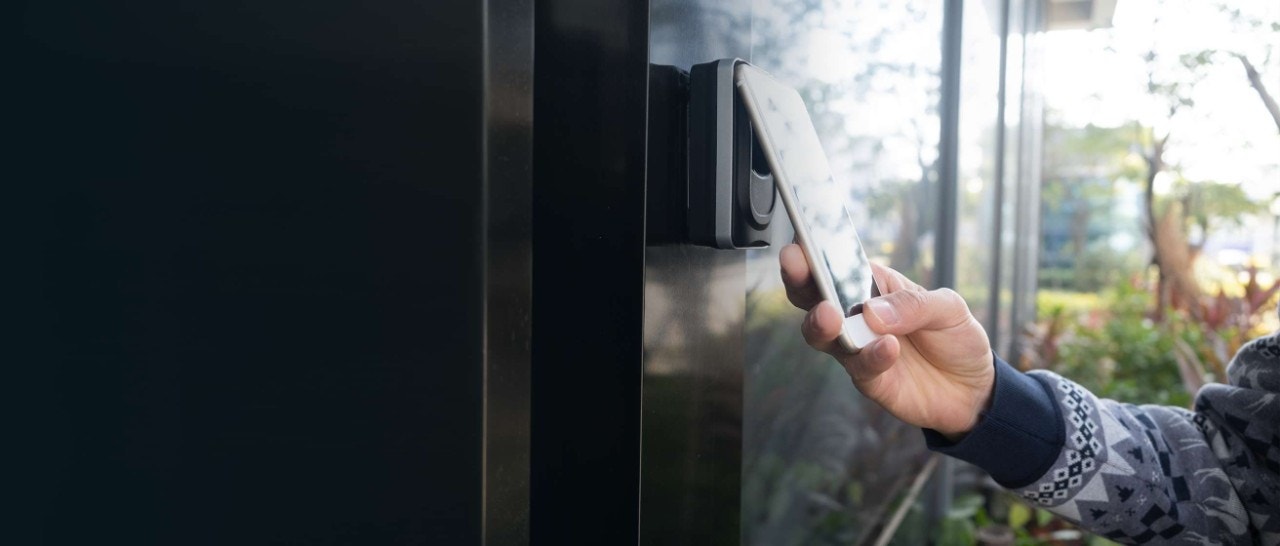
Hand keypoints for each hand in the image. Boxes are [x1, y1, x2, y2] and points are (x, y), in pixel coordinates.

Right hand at [779, 244, 994, 439]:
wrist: (973, 388)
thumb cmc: (955, 337)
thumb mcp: (948, 308)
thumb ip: (912, 304)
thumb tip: (872, 310)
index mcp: (872, 285)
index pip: (836, 262)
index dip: (813, 248)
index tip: (800, 238)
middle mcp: (855, 315)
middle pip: (811, 295)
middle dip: (798, 278)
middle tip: (796, 264)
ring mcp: (857, 347)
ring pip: (820, 334)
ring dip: (820, 322)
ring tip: (831, 315)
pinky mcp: (868, 379)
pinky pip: (859, 367)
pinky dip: (870, 356)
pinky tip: (888, 347)